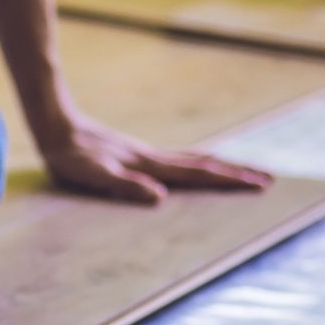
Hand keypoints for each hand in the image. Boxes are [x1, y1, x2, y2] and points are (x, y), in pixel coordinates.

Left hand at [40, 117, 271, 205]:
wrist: (56, 126)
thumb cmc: (70, 156)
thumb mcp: (93, 175)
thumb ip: (124, 186)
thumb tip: (160, 198)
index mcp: (149, 166)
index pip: (198, 174)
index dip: (229, 181)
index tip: (259, 184)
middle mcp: (153, 158)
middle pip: (205, 165)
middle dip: (237, 174)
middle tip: (269, 180)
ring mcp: (146, 155)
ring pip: (193, 161)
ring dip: (220, 167)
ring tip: (243, 173)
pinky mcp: (135, 156)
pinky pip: (176, 161)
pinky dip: (196, 164)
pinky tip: (195, 168)